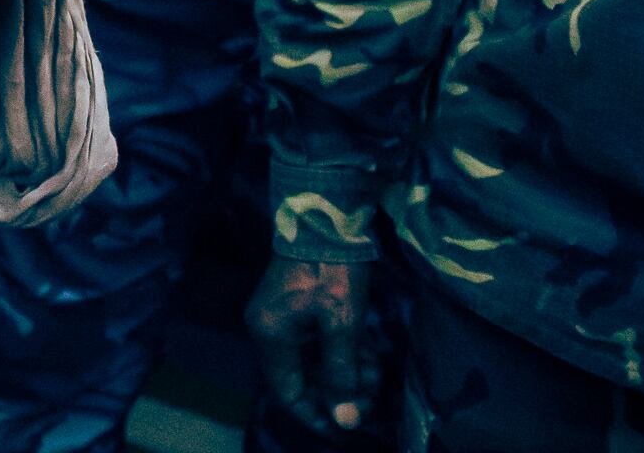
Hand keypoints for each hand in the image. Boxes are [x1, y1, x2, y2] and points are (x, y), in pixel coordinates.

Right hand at [249, 257, 373, 434]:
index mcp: (271, 336)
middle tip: (373, 396)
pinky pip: (315, 344)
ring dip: (344, 373)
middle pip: (302, 380)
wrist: (326, 217)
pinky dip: (340, 354)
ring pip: (313, 363)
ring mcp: (281, 317)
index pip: (289, 394)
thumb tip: (344, 419)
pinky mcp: (295, 307)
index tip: (350, 426)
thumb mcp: (342, 324)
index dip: (319, 415)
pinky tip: (366, 354)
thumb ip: (341, 374)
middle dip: (339, 392)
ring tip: (375, 373)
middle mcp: (268, 330)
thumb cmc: (332, 270)